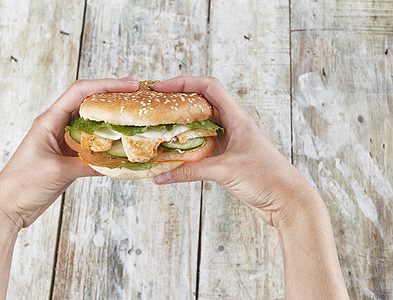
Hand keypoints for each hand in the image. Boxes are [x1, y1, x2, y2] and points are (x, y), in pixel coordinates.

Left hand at [0, 76, 139, 228]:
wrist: (8, 207)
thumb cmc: (21, 184)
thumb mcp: (57, 171)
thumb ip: (88, 165)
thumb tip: (117, 162)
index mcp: (49, 121)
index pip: (80, 93)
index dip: (105, 86)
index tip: (128, 85)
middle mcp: (57, 126)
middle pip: (88, 103)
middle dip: (112, 97)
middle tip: (136, 95)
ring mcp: (63, 142)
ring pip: (91, 124)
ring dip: (110, 119)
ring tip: (132, 116)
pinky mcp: (68, 157)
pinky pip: (91, 144)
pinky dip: (106, 143)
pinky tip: (120, 145)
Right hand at [152, 76, 312, 226]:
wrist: (286, 202)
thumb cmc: (267, 178)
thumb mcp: (226, 171)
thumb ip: (191, 172)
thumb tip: (161, 176)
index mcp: (237, 118)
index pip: (209, 88)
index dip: (184, 83)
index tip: (161, 88)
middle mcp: (232, 126)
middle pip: (200, 104)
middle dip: (177, 102)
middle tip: (154, 107)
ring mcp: (228, 142)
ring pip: (199, 127)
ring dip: (179, 127)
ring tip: (157, 129)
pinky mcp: (225, 159)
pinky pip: (200, 148)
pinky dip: (185, 149)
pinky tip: (170, 155)